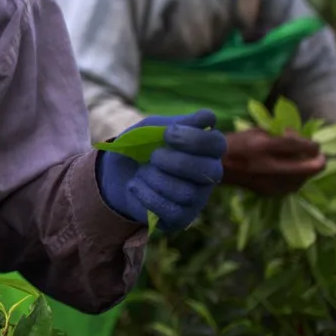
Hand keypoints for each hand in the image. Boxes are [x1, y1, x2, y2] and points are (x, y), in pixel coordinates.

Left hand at [97, 110, 226, 231]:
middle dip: (177, 162)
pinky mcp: (181, 218)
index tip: (168, 133)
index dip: (193, 138)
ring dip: (156, 179)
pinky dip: (146, 195)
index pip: (217, 143)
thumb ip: (179, 123)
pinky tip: (135, 185)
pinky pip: (170, 210)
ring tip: (143, 172)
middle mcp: (208, 175)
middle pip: (209, 171)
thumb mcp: (153, 128)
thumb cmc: (142, 146)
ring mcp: (197, 198)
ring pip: (187, 193)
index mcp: (206, 150)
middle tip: (154, 156)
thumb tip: (209, 117)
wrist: (118, 173)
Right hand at [222, 127, 324, 195]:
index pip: (297, 146)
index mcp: (263, 146)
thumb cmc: (234, 143)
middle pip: (306, 168)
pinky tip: (296, 174)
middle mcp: (268, 166)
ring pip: (302, 180)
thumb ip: (277, 134)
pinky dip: (297, 180)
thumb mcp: (255, 131)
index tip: (316, 144)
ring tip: (308, 164)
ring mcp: (268, 182)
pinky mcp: (267, 192)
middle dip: (319, 162)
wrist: (214, 164)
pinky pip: (291, 187)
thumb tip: (296, 136)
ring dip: (308, 172)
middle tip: (321, 157)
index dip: (311, 145)